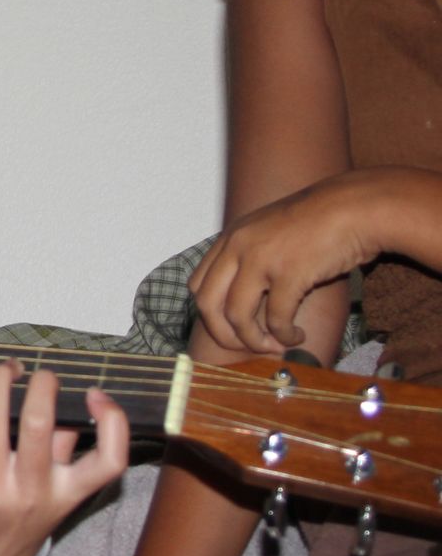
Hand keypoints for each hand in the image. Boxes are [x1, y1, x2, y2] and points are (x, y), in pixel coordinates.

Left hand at [0, 361, 128, 555]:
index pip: (109, 462)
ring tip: (7, 369)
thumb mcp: (59, 492)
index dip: (113, 420)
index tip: (95, 393)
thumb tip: (72, 397)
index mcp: (67, 492)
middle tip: (41, 374)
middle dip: (40, 383)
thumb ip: (68, 447)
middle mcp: (31, 491)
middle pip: (39, 424)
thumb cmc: (25, 514)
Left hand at [189, 173, 378, 352]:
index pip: (198, 285)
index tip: (229, 328)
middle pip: (207, 304)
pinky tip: (296, 336)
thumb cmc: (319, 223)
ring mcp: (261, 258)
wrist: (358, 207)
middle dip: (222, 334)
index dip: (209, 314)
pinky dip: (284, 335)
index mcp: (231, 237)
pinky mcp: (289, 273)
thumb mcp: (269, 232)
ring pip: (236, 316)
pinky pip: (275, 319)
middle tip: (242, 348)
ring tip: (273, 345)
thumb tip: (238, 305)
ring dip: (253, 340)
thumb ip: (248, 259)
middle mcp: (238, 246)